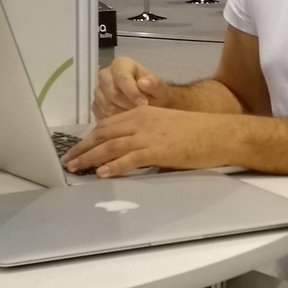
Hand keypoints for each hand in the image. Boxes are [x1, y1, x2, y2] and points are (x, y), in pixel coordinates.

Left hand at [63, 106, 235, 177]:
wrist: (220, 134)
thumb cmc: (197, 133)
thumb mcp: (165, 127)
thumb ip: (145, 136)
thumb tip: (128, 154)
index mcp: (142, 113)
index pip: (107, 125)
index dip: (89, 139)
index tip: (77, 150)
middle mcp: (141, 121)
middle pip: (103, 134)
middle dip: (82, 149)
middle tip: (68, 161)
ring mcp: (149, 135)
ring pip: (111, 146)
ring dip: (90, 158)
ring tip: (76, 169)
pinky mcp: (157, 150)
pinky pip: (129, 159)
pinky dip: (114, 167)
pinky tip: (102, 174)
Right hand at [93, 55, 166, 119]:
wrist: (150, 105)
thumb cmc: (155, 94)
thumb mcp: (161, 89)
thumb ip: (155, 85)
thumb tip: (143, 83)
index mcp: (121, 64)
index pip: (121, 76)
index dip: (132, 92)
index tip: (144, 104)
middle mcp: (105, 75)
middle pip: (112, 92)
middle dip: (128, 105)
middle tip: (142, 114)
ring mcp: (99, 91)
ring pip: (106, 106)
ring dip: (123, 114)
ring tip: (137, 118)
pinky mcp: (96, 105)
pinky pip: (102, 115)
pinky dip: (115, 121)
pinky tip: (127, 121)